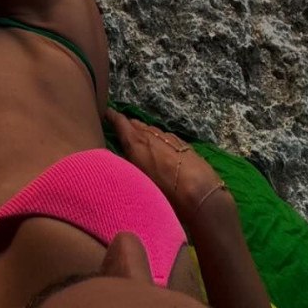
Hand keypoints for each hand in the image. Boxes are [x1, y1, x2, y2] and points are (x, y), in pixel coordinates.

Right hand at [107, 110, 228, 223]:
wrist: (201, 194)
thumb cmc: (165, 194)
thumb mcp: (139, 183)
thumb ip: (127, 168)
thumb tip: (120, 160)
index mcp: (136, 144)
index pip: (120, 123)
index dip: (112, 117)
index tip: (106, 113)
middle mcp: (151, 136)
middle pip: (136, 125)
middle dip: (128, 125)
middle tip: (120, 129)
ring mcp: (169, 138)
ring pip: (151, 131)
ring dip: (144, 133)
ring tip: (139, 140)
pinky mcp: (183, 144)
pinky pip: (165, 137)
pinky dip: (158, 140)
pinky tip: (160, 150)